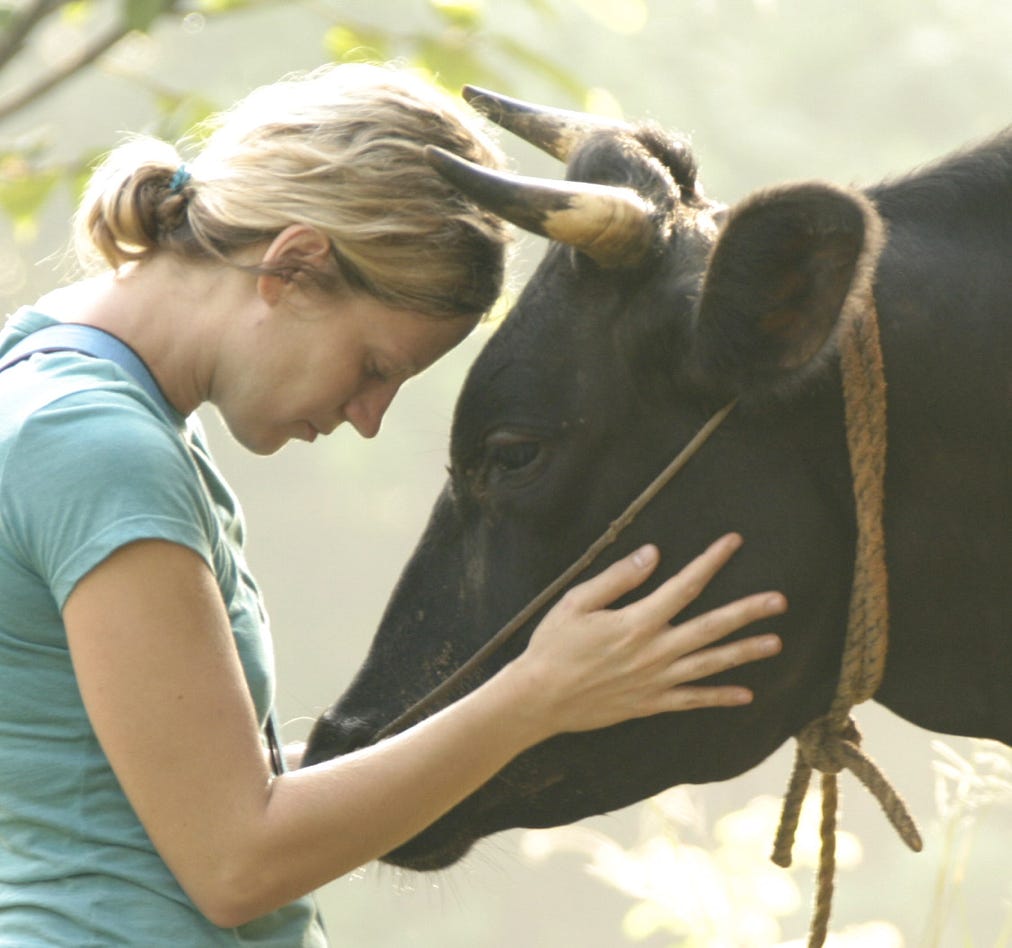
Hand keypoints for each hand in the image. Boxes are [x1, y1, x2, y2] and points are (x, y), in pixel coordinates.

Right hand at [514, 534, 784, 734]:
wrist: (538, 699)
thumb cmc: (552, 647)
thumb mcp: (576, 603)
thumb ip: (618, 579)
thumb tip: (653, 554)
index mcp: (637, 622)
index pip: (685, 585)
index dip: (711, 561)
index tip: (733, 542)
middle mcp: (655, 652)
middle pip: (711, 627)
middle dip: (747, 611)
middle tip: (780, 600)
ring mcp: (656, 681)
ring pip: (711, 664)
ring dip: (745, 653)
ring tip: (776, 642)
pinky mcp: (650, 704)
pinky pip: (693, 701)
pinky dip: (720, 698)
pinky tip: (746, 695)